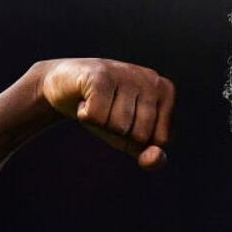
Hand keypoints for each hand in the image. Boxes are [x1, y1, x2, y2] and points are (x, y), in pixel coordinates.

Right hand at [39, 58, 174, 168]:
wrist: (65, 87)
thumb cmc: (105, 113)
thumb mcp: (131, 139)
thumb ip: (150, 156)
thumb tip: (155, 158)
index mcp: (166, 92)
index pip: (161, 140)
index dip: (137, 139)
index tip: (125, 119)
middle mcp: (152, 80)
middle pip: (140, 135)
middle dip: (118, 132)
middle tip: (108, 111)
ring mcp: (127, 74)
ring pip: (118, 126)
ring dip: (100, 123)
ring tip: (96, 104)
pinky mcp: (101, 74)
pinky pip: (96, 116)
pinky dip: (85, 115)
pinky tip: (84, 100)